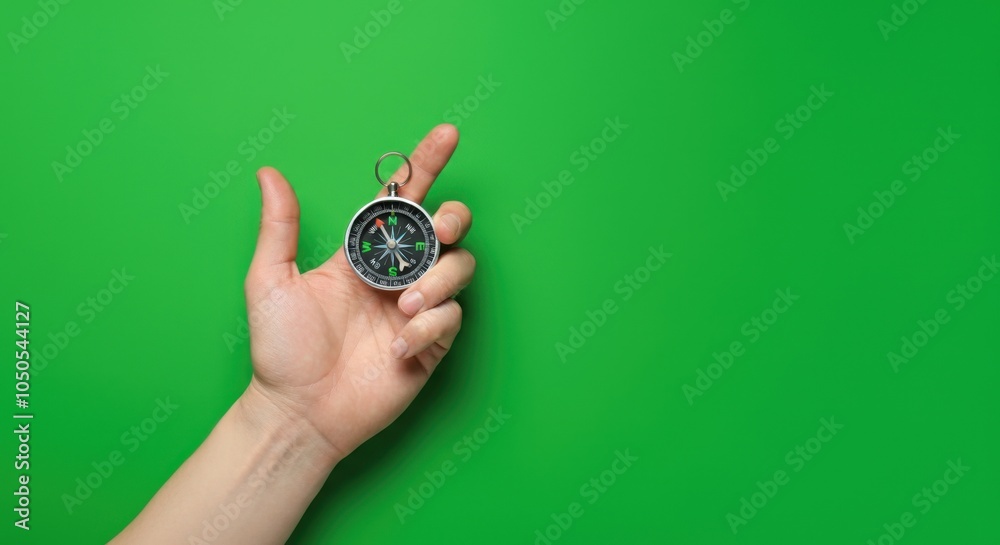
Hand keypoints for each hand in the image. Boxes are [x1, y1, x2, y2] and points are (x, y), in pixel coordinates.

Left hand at [241, 124, 473, 461]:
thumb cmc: (281, 350)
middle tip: (440, 231)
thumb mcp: (270, 281)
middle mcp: (396, 274)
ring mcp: (417, 308)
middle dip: (453, 219)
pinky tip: (400, 345)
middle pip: (447, 228)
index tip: (447, 135)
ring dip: (439, 281)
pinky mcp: (432, 343)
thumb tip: (268, 173)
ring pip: (459, 269)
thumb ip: (279, 228)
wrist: (299, 412)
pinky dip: (431, 327)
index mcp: (362, 253)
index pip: (402, 198)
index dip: (427, 163)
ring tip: (404, 307)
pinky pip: (453, 319)